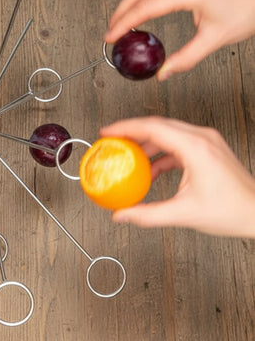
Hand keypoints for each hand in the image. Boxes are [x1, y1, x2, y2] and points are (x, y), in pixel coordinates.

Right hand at [100, 116, 254, 237]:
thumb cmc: (233, 211)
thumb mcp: (184, 214)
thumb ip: (147, 214)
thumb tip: (122, 214)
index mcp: (195, 148)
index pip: (152, 127)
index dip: (125, 127)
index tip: (107, 131)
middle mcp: (202, 138)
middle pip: (157, 125)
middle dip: (131, 131)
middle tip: (112, 140)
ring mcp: (207, 141)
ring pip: (167, 132)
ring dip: (146, 142)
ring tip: (128, 154)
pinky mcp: (208, 148)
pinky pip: (177, 143)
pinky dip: (160, 152)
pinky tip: (150, 168)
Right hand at [104, 0, 254, 79]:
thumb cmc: (247, 11)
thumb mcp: (214, 39)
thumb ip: (185, 58)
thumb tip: (163, 72)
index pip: (144, 7)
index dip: (124, 24)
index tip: (111, 37)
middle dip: (119, 13)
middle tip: (110, 34)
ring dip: (129, 6)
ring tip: (120, 26)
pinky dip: (141, 1)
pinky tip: (139, 14)